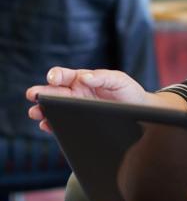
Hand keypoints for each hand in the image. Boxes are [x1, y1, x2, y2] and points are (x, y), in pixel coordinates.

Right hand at [26, 67, 146, 132]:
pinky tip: (46, 125)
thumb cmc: (128, 91)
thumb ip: (103, 77)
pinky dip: (52, 124)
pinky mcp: (78, 122)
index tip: (53, 78)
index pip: (64, 75)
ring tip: (35, 112)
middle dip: (42, 93)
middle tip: (33, 94)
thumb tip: (85, 77)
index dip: (57, 75)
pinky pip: (61, 123)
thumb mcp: (119, 79)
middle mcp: (76, 92)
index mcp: (83, 79)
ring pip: (54, 108)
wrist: (138, 110)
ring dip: (43, 110)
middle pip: (54, 92)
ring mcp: (75, 108)